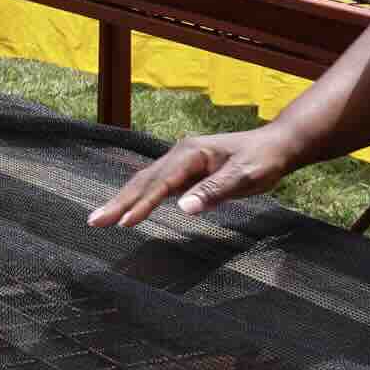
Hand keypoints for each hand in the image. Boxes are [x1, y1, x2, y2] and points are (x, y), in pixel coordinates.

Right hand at [88, 125, 301, 229]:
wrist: (276, 146)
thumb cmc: (262, 160)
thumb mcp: (244, 177)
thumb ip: (214, 192)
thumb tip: (183, 209)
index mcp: (190, 153)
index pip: (160, 184)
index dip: (141, 204)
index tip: (123, 224)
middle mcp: (180, 154)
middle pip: (144, 181)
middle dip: (119, 202)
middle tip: (93, 222)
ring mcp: (181, 162)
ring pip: (147, 182)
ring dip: (124, 200)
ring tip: (102, 219)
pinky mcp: (186, 171)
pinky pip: (157, 186)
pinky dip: (140, 199)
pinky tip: (128, 210)